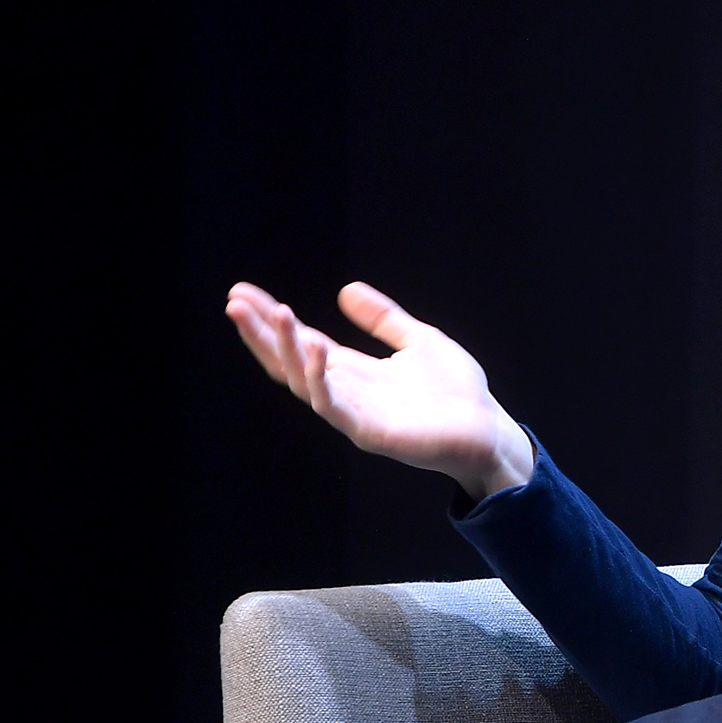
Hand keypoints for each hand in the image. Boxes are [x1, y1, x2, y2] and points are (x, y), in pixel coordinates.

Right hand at [224, 281, 536, 498]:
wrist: (487, 429)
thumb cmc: (456, 392)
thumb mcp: (417, 340)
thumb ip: (383, 319)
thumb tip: (345, 290)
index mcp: (354, 371)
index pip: (301, 342)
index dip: (272, 319)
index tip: (243, 292)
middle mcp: (346, 392)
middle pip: (290, 361)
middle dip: (261, 333)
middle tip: (234, 302)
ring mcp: (353, 414)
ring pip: (304, 381)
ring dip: (284, 348)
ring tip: (273, 313)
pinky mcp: (368, 432)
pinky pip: (333, 405)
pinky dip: (318, 377)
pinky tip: (313, 347)